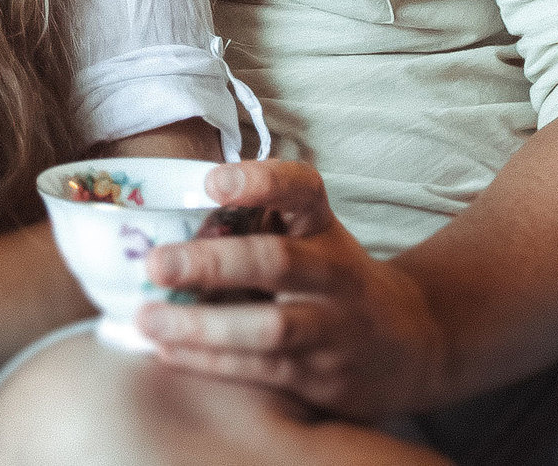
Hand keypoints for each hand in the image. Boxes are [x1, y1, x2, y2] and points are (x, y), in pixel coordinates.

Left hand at [136, 159, 448, 419]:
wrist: (408, 344)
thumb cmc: (329, 280)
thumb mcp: (308, 239)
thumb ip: (250, 226)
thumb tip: (157, 225)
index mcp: (322, 226)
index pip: (302, 189)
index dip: (260, 181)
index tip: (211, 182)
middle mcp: (333, 272)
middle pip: (277, 261)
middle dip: (213, 263)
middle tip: (155, 263)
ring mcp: (333, 327)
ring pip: (271, 327)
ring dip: (204, 325)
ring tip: (149, 319)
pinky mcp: (324, 376)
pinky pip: (262, 368)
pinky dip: (211, 361)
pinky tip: (168, 351)